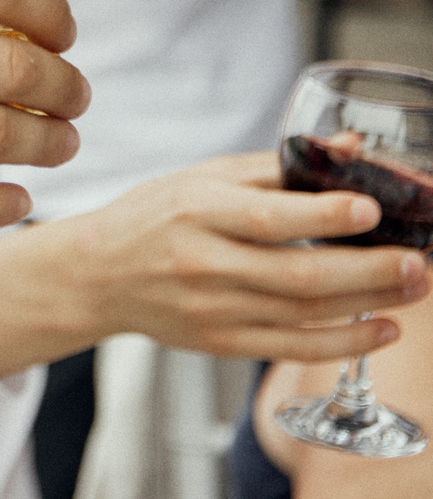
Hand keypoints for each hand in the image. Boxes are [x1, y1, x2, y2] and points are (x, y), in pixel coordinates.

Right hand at [0, 153, 429, 375]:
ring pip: (304, 314)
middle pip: (297, 274)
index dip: (323, 214)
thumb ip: (278, 167)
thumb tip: (352, 150)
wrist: (98, 274)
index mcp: (195, 210)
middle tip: (417, 261)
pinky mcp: (220, 342)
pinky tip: (383, 329)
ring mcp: (212, 308)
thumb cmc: (154, 216)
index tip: (371, 207)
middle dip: (368, 270)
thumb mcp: (203, 177)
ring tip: (415, 285)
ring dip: (369, 303)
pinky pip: (292, 348)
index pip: (266, 216)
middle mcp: (202, 262)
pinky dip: (345, 343)